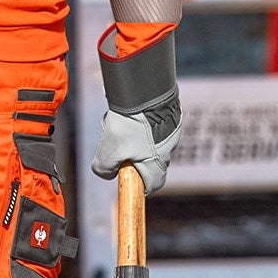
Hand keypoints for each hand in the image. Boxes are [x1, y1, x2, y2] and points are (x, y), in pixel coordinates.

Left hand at [91, 29, 181, 194]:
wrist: (141, 91)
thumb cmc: (127, 126)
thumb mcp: (107, 154)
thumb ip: (105, 170)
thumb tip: (109, 173)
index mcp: (157, 162)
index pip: (154, 184)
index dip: (141, 186)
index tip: (129, 180)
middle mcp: (169, 148)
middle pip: (150, 162)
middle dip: (131, 157)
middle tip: (117, 146)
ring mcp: (172, 131)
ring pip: (149, 142)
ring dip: (133, 138)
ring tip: (120, 125)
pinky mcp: (170, 114)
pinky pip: (152, 125)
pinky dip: (139, 123)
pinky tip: (127, 114)